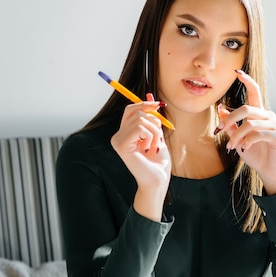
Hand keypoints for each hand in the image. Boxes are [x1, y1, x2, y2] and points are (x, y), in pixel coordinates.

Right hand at [111, 96, 170, 219]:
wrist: (158, 180)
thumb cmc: (158, 161)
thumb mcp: (157, 133)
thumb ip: (152, 117)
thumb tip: (151, 96)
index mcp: (124, 133)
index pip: (131, 109)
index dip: (144, 104)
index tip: (159, 105)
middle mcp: (117, 136)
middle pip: (136, 111)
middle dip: (154, 121)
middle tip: (158, 138)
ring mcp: (117, 141)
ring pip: (141, 119)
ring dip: (154, 131)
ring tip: (154, 146)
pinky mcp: (121, 145)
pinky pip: (140, 128)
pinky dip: (151, 136)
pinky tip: (149, 149)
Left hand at [217, 70, 275, 194]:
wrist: (268, 170)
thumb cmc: (254, 153)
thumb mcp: (238, 137)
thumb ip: (231, 124)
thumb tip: (219, 108)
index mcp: (259, 114)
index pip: (254, 92)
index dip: (247, 81)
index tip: (237, 72)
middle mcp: (268, 117)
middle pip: (246, 109)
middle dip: (229, 119)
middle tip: (219, 130)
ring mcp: (274, 126)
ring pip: (250, 124)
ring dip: (236, 136)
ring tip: (231, 147)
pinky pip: (258, 134)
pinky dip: (247, 141)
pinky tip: (243, 149)